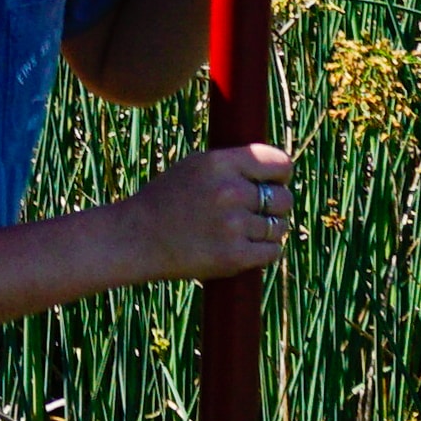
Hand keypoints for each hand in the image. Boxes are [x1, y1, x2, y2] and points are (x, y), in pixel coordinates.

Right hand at [125, 141, 300, 283]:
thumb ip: (234, 165)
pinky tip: (245, 247)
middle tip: (255, 211)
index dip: (280, 174)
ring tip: (243, 231)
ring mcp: (233, 226)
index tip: (272, 181)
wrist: (137, 238)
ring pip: (279, 227)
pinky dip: (263, 251)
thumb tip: (278, 168)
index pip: (279, 163)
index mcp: (219, 163)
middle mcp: (229, 192)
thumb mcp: (195, 166)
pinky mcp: (234, 257)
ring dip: (268, 230)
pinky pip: (273, 252)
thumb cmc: (168, 199)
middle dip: (275, 205)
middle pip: (284, 198)